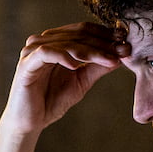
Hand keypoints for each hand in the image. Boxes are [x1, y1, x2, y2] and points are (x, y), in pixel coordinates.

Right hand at [2, 21, 128, 135]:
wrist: (31, 121)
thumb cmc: (53, 100)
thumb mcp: (82, 81)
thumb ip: (98, 67)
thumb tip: (120, 54)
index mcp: (57, 42)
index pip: (84, 30)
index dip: (106, 35)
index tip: (126, 43)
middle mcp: (44, 41)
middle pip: (78, 34)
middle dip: (103, 43)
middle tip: (123, 50)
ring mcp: (33, 51)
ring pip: (66, 42)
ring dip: (90, 51)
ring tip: (109, 60)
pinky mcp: (26, 63)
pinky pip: (46, 53)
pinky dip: (63, 56)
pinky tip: (76, 65)